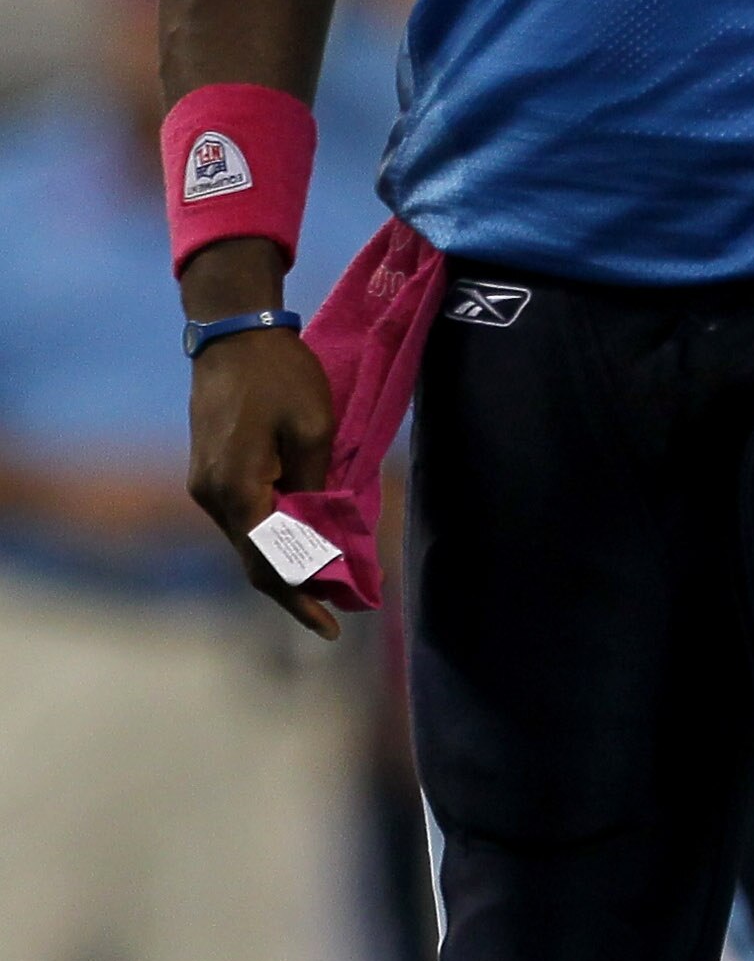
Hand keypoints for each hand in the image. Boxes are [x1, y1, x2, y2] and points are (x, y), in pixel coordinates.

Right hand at [183, 238, 340, 640]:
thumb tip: (322, 531)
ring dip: (287, 560)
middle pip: (255, 560)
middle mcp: (212, 498)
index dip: (301, 597)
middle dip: (297, 587)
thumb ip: (315, 486)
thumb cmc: (280, 375)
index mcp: (236, 491)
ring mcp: (206, 486)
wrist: (234, 334)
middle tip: (340, 608)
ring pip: (249, 540)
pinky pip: (246, 516)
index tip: (331, 626)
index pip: (269, 563)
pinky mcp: (211, 473)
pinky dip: (274, 533)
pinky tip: (304, 536)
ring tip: (332, 576)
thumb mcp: (314, 428)